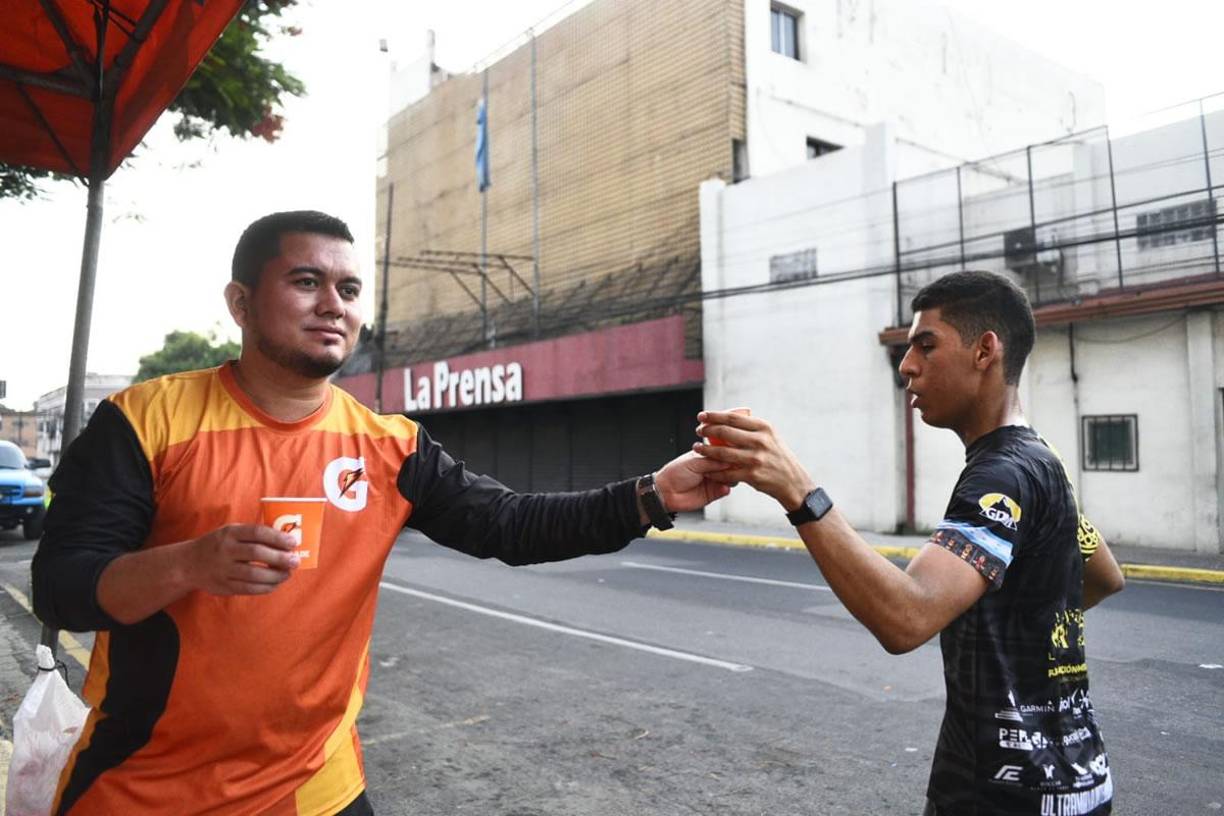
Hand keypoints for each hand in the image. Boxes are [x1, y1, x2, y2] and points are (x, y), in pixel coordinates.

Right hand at [183, 524, 299, 595]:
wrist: (188, 564)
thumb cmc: (219, 545)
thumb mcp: (231, 532)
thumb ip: (254, 535)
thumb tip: (286, 542)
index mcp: (230, 533)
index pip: (257, 532)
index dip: (277, 537)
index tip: (293, 542)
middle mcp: (225, 550)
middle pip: (257, 554)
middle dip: (280, 558)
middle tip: (295, 561)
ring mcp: (223, 569)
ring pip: (254, 575)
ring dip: (275, 576)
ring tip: (287, 574)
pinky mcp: (224, 586)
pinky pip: (249, 589)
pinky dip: (265, 587)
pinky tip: (275, 584)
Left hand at [653, 451, 733, 512]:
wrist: (665, 492)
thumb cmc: (675, 473)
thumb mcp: (693, 462)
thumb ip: (711, 461)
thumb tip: (729, 459)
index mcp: (706, 456)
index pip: (723, 452)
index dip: (729, 452)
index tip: (735, 452)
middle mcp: (712, 468)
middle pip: (730, 465)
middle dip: (733, 465)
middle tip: (731, 466)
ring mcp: (714, 480)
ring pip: (731, 478)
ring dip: (730, 477)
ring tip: (724, 477)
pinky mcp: (714, 493)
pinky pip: (725, 490)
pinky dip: (726, 488)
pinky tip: (723, 487)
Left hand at [694, 410, 815, 510]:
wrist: (792, 481)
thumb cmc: (778, 457)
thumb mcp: (771, 436)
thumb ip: (752, 428)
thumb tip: (729, 418)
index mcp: (764, 428)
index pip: (733, 418)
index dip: (714, 416)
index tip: (702, 416)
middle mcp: (760, 441)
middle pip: (725, 432)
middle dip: (707, 430)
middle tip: (698, 431)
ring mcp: (756, 458)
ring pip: (722, 452)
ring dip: (705, 450)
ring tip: (696, 448)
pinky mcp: (752, 475)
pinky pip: (726, 472)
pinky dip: (714, 470)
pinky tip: (706, 468)